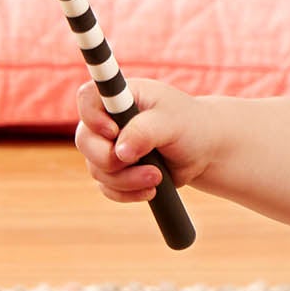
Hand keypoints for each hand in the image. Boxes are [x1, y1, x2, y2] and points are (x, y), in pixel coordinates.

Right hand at [74, 76, 213, 201]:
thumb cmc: (190, 126)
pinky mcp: (116, 171)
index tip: (113, 131)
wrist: (204, 150)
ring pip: (97, 169)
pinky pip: (107, 187)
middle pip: (85, 141)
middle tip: (142, 164)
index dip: (92, 117)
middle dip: (110, 159)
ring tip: (157, 177)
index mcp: (120, 97)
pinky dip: (127, 193)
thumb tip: (120, 152)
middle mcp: (108, 120)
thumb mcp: (171, 123)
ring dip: (126, 180)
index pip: (87, 97)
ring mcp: (108, 146)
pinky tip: (150, 190)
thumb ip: (145, 132)